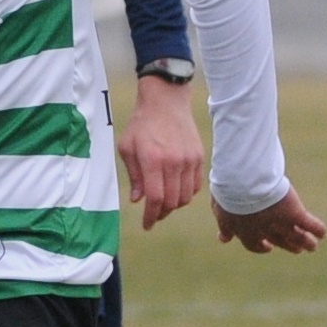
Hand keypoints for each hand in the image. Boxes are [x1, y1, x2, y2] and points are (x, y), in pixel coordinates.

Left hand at [116, 78, 204, 230]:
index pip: (156, 198)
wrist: (166, 101)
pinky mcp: (199, 157)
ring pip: (185, 197)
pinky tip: (176, 192)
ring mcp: (189, 160)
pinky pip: (196, 186)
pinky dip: (186, 195)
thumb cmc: (141, 123)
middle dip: (161, 213)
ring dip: (174, 206)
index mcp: (153, 160)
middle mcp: (173, 162)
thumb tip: (137, 200)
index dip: (151, 216)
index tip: (147, 225)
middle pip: (172, 201)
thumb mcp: (127, 147)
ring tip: (164, 204)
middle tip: (153, 215)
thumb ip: (133, 176)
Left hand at [213, 191, 325, 255]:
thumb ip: (224, 225)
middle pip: (278, 241)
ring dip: (305, 242)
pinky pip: (309, 224)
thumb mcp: (220, 209)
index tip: (268, 247)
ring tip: (312, 247)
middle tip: (296, 249)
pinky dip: (317, 229)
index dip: (262, 247)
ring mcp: (279, 222)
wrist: (242, 181)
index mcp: (244, 231)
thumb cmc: (228, 190)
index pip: (254, 244)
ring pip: (296, 236)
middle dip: (287, 245)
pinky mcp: (294, 212)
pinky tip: (322, 233)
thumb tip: (222, 239)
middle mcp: (263, 230)